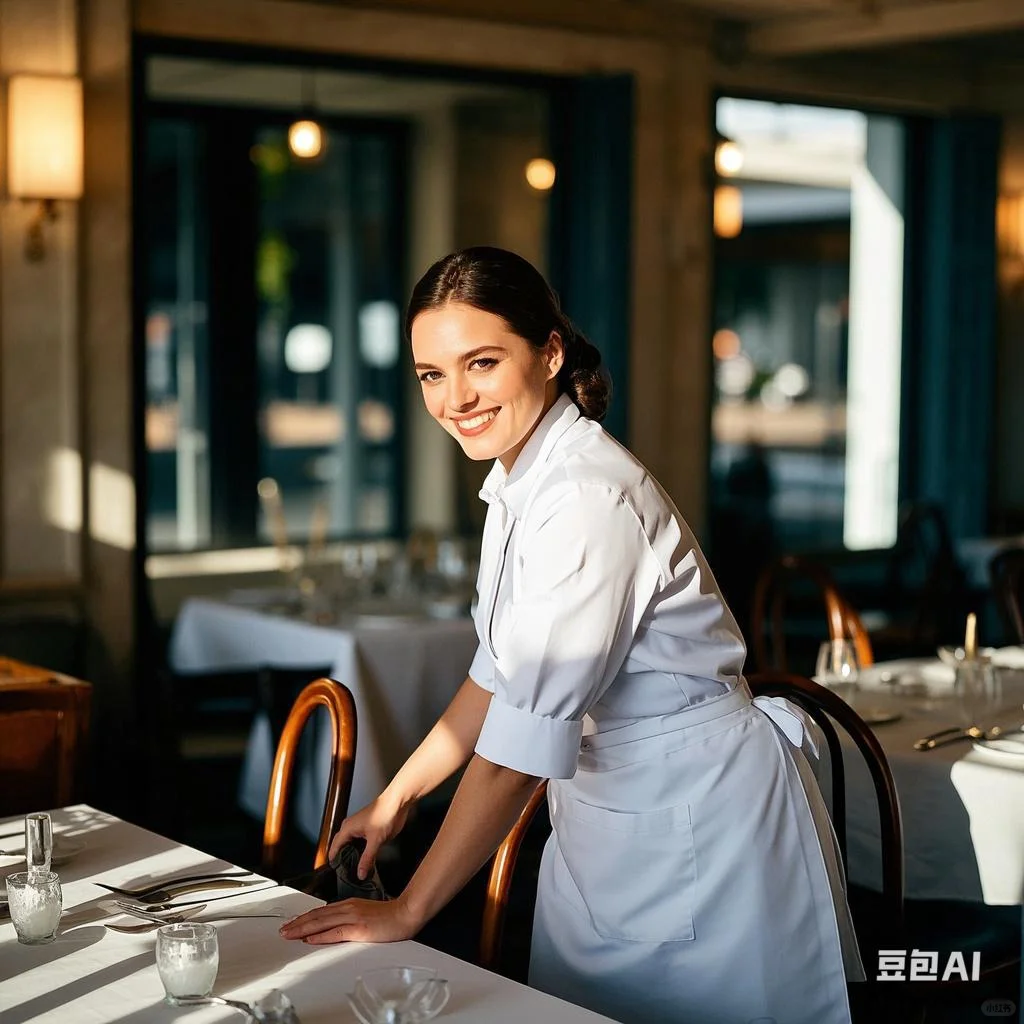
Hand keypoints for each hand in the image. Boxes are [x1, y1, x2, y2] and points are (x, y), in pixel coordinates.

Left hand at [279, 896, 419, 944]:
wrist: (406, 913)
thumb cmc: (389, 916)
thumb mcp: (365, 914)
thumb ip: (349, 919)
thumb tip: (332, 927)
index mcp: (349, 905)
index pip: (321, 912)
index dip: (305, 918)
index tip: (292, 924)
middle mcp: (348, 908)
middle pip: (317, 916)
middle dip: (298, 924)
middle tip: (283, 930)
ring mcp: (353, 917)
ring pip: (322, 923)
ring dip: (303, 929)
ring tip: (289, 934)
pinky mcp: (359, 928)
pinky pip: (335, 932)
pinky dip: (321, 936)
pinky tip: (310, 939)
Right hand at [329, 793, 412, 878]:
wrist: (397, 803)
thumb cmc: (384, 813)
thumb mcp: (375, 840)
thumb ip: (367, 858)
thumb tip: (360, 873)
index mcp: (347, 828)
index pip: (334, 847)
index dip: (333, 860)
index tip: (335, 872)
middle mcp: (351, 828)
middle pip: (342, 847)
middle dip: (342, 860)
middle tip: (346, 874)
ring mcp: (360, 830)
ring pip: (352, 847)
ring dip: (353, 857)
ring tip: (356, 871)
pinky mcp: (369, 831)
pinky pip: (361, 845)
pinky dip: (361, 853)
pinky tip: (366, 862)